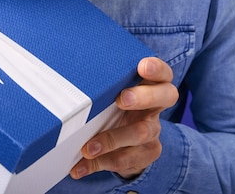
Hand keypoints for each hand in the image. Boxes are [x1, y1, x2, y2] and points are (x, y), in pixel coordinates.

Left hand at [70, 57, 178, 179]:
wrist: (127, 142)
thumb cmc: (115, 106)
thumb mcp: (113, 91)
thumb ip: (104, 81)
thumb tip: (69, 68)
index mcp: (151, 86)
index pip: (163, 73)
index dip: (157, 69)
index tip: (142, 66)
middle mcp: (156, 107)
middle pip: (165, 97)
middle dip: (143, 97)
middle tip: (122, 99)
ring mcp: (152, 131)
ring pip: (140, 133)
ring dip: (112, 139)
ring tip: (89, 148)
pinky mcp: (144, 154)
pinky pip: (124, 159)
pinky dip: (98, 164)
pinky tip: (79, 167)